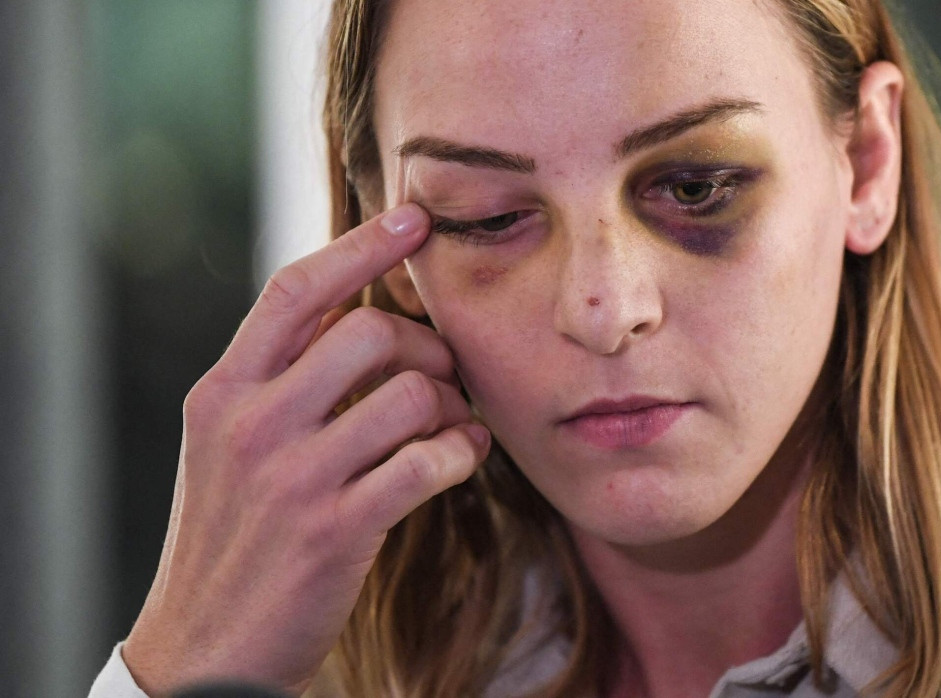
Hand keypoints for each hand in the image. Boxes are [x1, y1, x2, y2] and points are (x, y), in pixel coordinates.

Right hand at [121, 204, 489, 695]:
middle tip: (440, 372)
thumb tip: (357, 314)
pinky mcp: (336, 530)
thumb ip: (278, 380)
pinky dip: (462, 453)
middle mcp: (251, 424)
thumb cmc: (232, 536)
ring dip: (447, 405)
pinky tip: (464, 456)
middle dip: (422, 345)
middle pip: (366, 332)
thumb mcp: (226, 446)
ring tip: (450, 423)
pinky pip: (428, 463)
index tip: (412, 219)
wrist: (206, 647)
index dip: (359, 247)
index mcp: (222, 392)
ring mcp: (293, 478)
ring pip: (406, 395)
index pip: (293, 291)